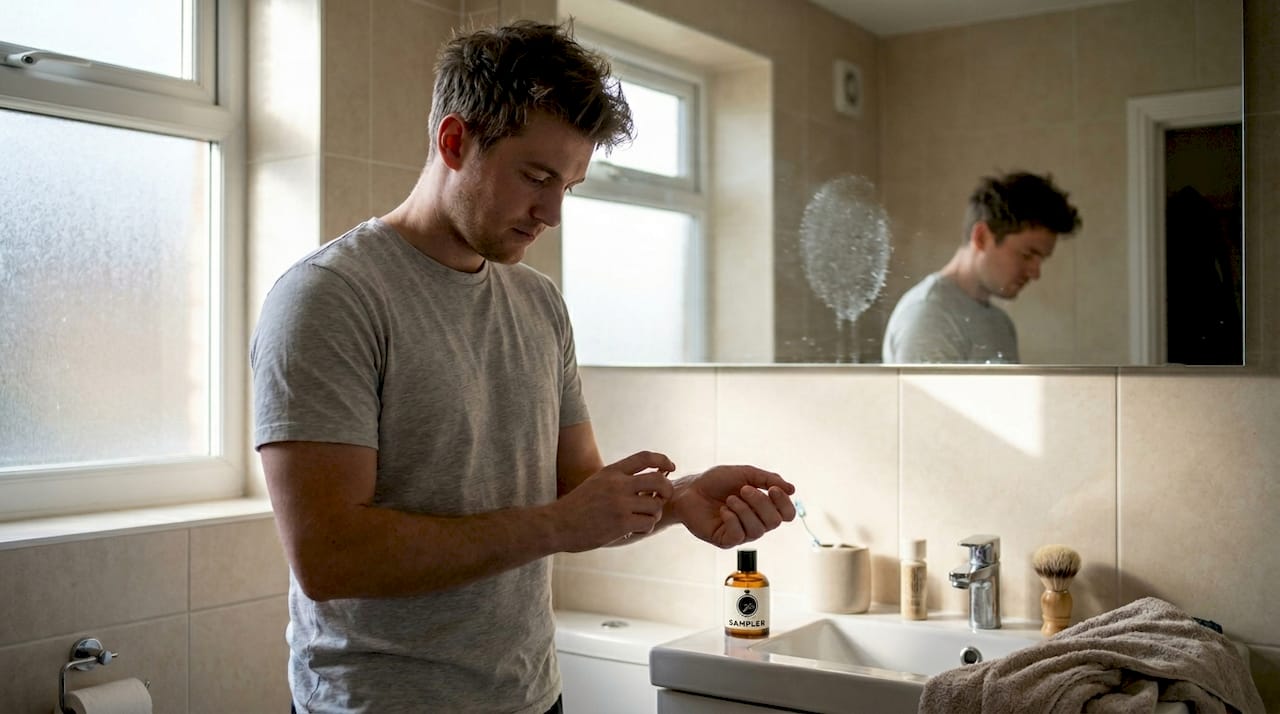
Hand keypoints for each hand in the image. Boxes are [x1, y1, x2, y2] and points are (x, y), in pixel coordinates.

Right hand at [556, 451, 675, 551]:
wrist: (557, 524)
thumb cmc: (578, 507)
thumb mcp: (597, 482)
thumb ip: (620, 479)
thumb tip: (650, 479)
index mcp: (611, 471)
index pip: (645, 457)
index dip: (663, 460)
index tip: (670, 467)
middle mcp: (617, 484)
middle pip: (659, 480)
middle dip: (667, 490)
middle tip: (661, 498)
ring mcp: (620, 503)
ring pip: (656, 505)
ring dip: (654, 513)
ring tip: (642, 518)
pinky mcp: (621, 523)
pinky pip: (648, 523)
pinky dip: (646, 527)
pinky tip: (634, 529)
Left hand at [671, 466, 795, 547]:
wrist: (690, 489)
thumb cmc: (716, 482)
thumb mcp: (744, 474)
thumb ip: (768, 480)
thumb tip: (792, 489)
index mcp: (763, 508)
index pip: (787, 514)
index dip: (784, 503)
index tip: (773, 489)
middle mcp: (755, 522)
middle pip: (774, 522)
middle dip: (761, 503)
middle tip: (743, 490)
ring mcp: (741, 533)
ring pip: (758, 530)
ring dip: (744, 510)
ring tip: (730, 499)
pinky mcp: (726, 540)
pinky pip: (739, 536)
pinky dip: (732, 520)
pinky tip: (723, 511)